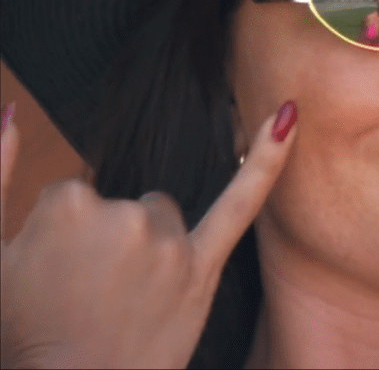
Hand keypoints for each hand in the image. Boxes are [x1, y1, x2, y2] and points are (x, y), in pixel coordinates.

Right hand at [0, 102, 296, 368]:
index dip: (59, 240)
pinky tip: (288, 118)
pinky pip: (243, 203)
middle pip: (119, 206)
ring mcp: (168, 243)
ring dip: (147, 245)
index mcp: (67, 205)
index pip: (72, 196)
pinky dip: (267, 160)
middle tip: (85, 297)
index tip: (52, 277)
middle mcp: (125, 215)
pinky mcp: (202, 268)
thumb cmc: (24, 331)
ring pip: (161, 216)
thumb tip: (12, 110)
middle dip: (102, 245)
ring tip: (122, 298)